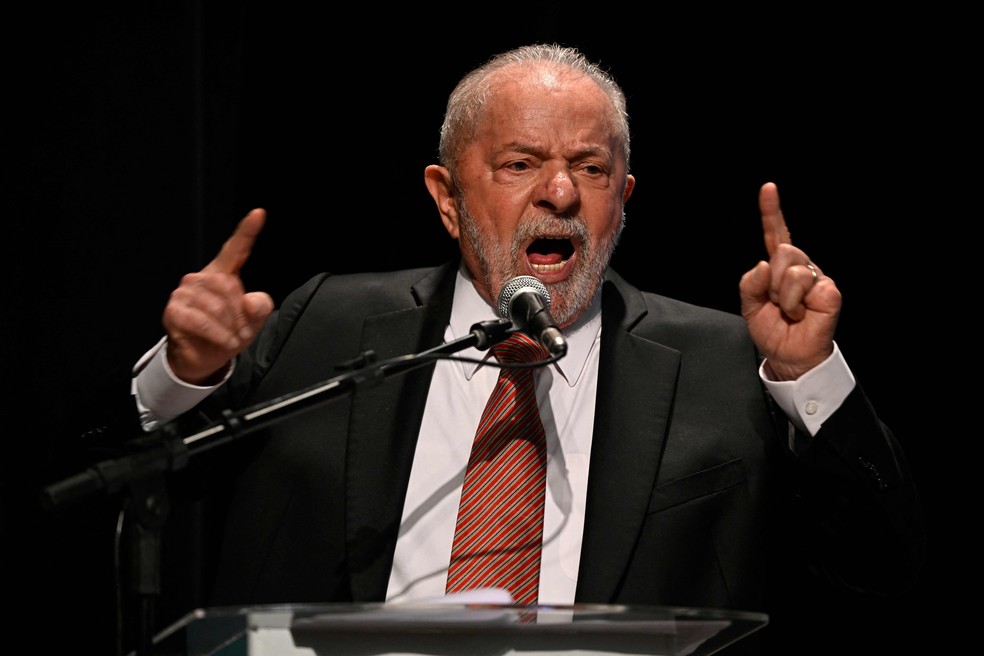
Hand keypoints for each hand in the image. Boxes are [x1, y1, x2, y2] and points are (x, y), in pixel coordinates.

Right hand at [161, 209, 274, 384]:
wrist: (205, 358)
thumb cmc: (228, 332)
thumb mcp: (252, 321)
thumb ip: (260, 307)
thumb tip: (250, 302)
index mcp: (223, 273)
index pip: (236, 249)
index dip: (247, 231)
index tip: (259, 213)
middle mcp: (201, 278)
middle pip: (229, 287)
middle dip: (239, 313)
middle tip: (239, 329)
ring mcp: (184, 292)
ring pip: (215, 306)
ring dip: (229, 327)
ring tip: (230, 336)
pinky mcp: (174, 310)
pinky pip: (201, 320)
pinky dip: (217, 334)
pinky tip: (223, 341)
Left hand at [739, 183, 840, 380]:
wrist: (788, 355)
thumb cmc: (773, 330)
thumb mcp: (749, 305)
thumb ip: (749, 283)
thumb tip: (762, 265)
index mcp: (779, 267)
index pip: (775, 234)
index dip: (772, 211)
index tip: (768, 188)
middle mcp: (799, 267)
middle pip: (781, 250)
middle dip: (771, 281)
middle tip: (776, 302)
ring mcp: (816, 277)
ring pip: (790, 268)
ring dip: (781, 295)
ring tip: (789, 310)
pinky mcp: (829, 290)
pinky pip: (804, 285)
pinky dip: (794, 303)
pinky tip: (801, 314)